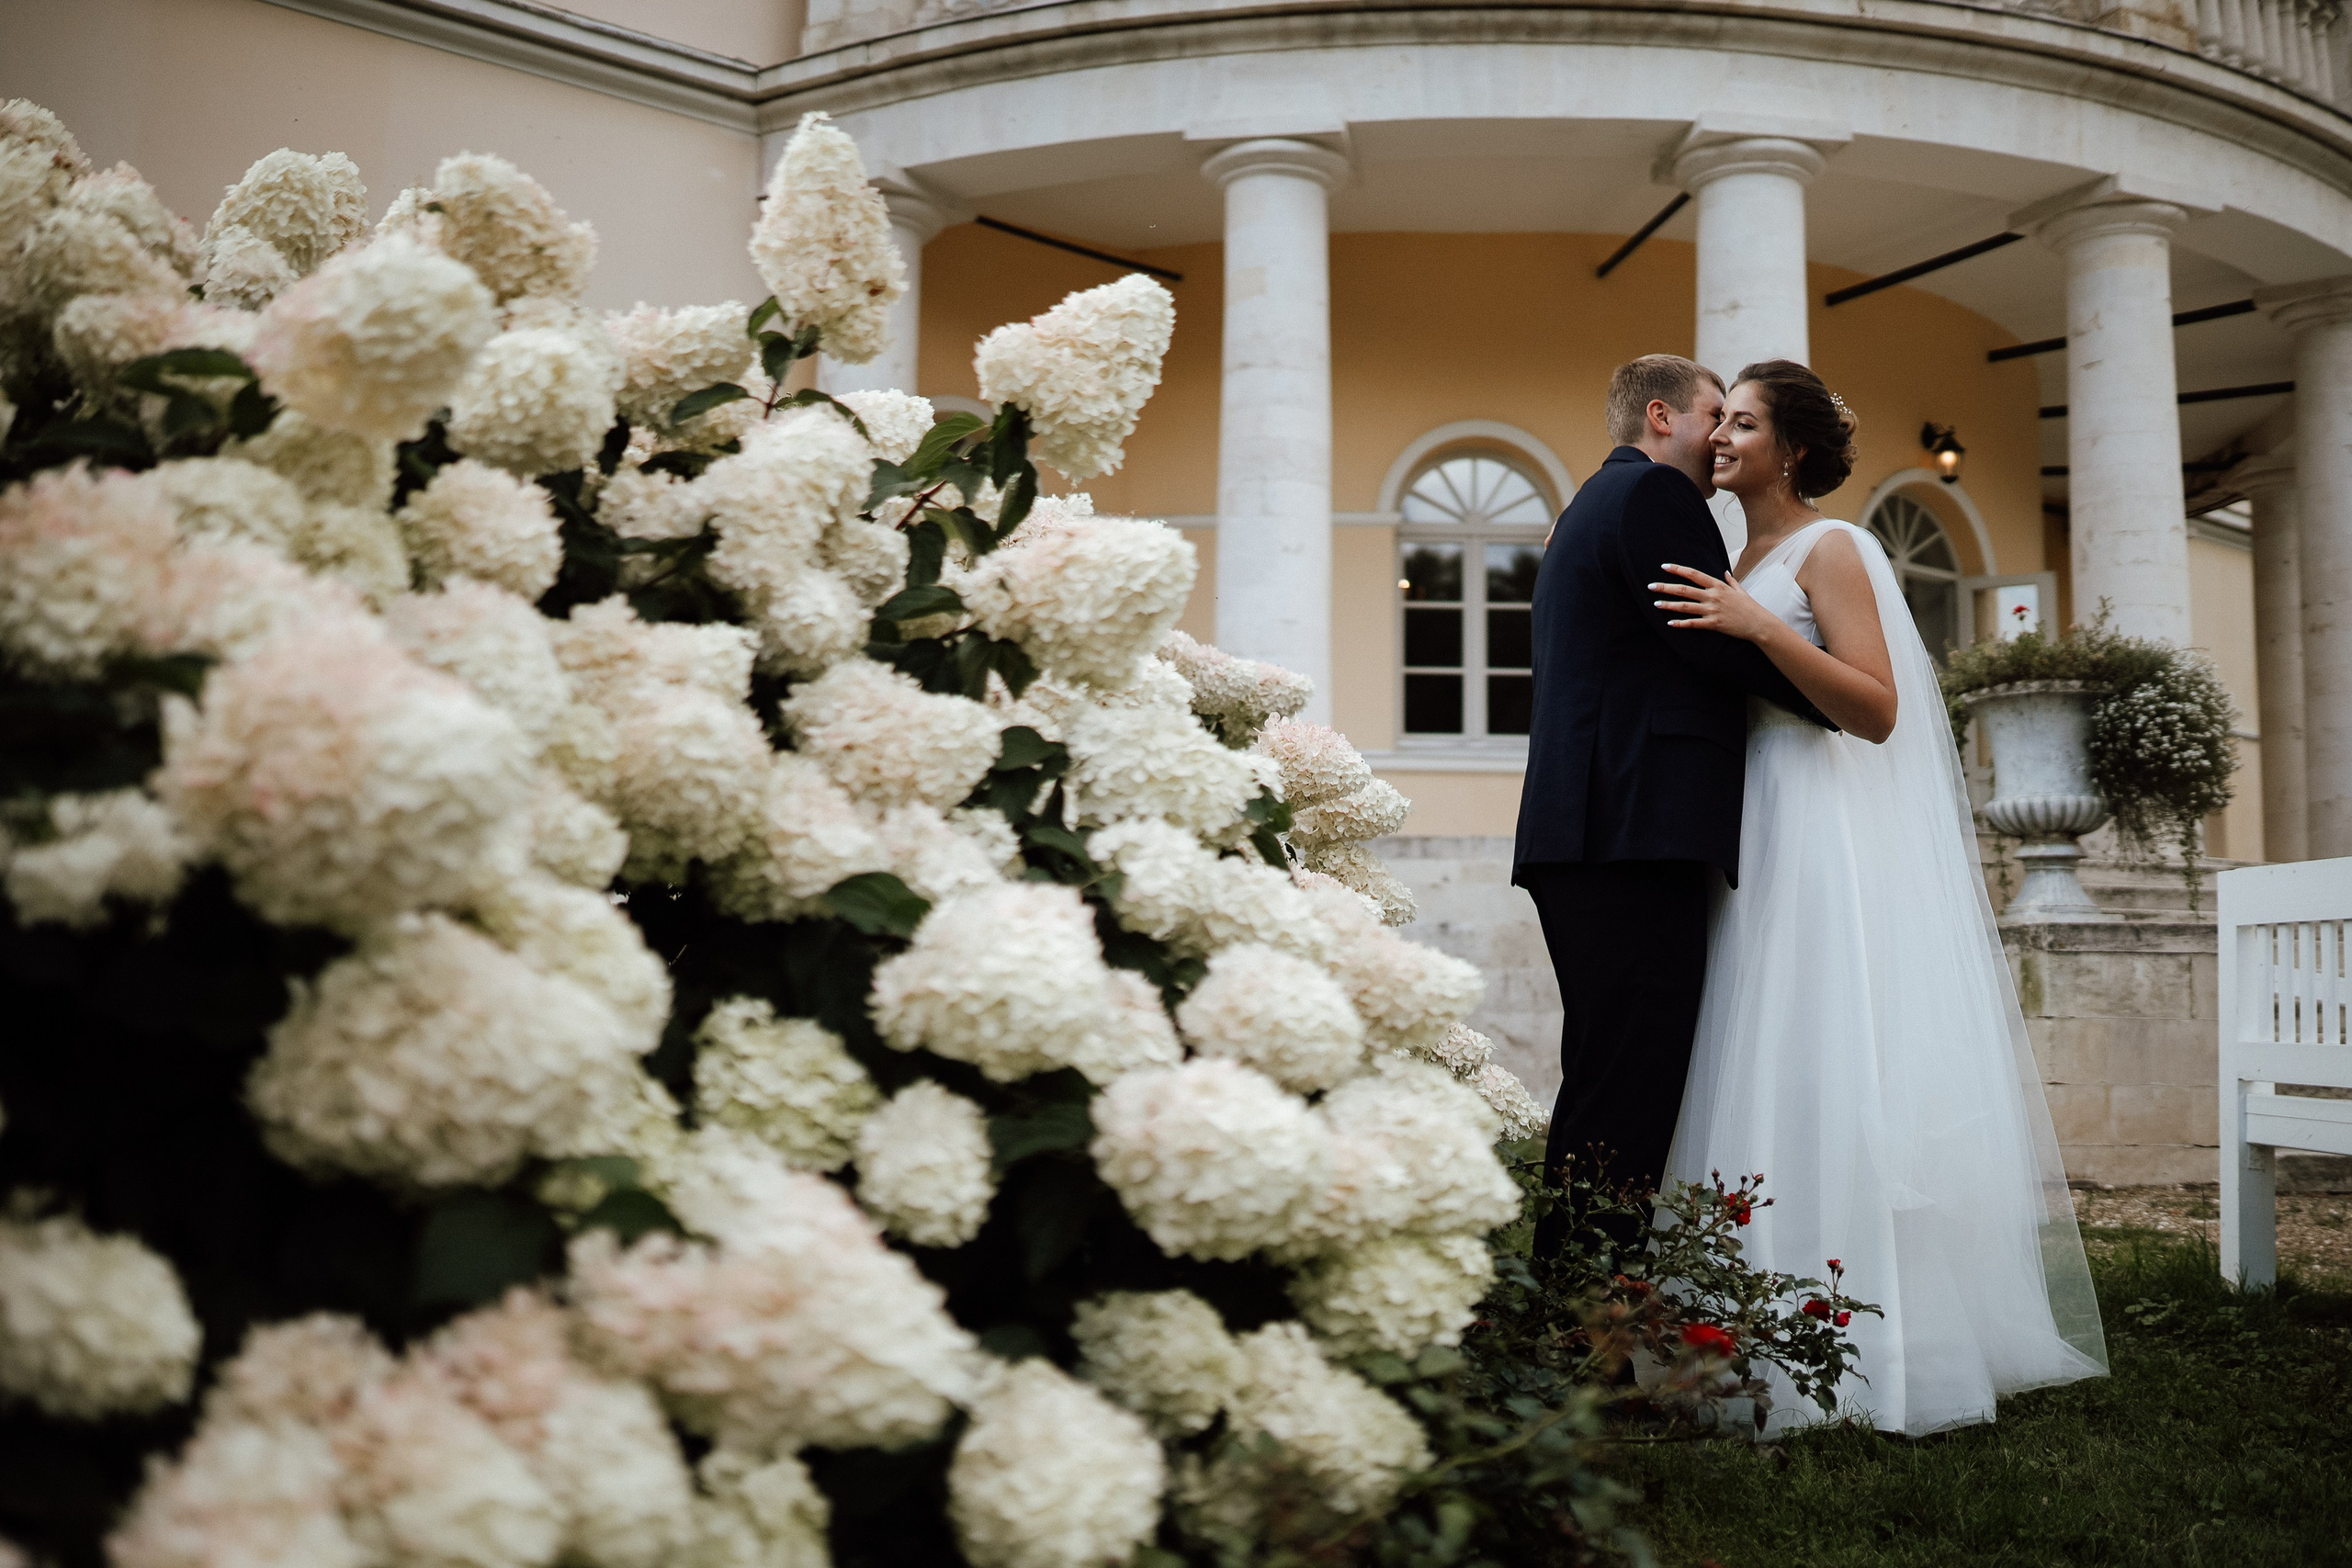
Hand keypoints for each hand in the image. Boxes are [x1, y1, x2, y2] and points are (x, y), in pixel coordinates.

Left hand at [1650, 563, 1782, 643]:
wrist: (1759, 623)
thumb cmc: (1749, 607)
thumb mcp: (1740, 590)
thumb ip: (1730, 581)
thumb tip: (1724, 572)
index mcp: (1718, 585)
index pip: (1694, 574)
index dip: (1678, 570)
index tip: (1664, 566)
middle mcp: (1713, 596)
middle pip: (1685, 589)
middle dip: (1666, 587)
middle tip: (1650, 586)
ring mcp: (1713, 610)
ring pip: (1686, 606)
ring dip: (1669, 605)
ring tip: (1656, 604)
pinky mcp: (1714, 624)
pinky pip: (1694, 623)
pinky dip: (1681, 624)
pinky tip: (1670, 623)